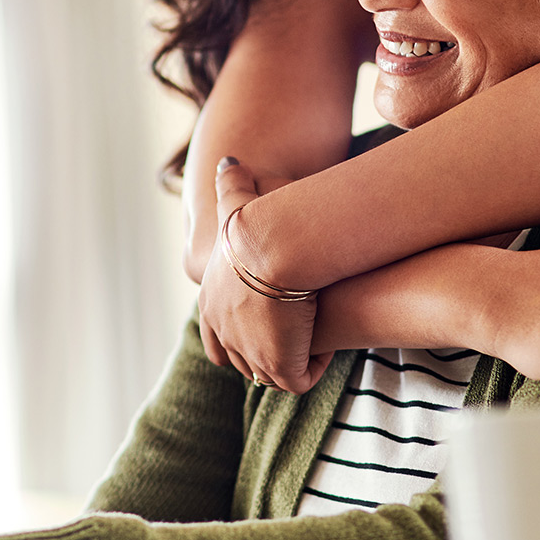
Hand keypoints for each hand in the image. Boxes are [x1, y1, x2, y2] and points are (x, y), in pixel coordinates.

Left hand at [198, 158, 332, 393]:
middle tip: (294, 337)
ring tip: (315, 341)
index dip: (238, 337)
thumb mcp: (238, 203)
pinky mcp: (279, 366)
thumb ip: (231, 184)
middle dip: (267, 353)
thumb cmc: (259, 222)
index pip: (216, 338)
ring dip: (292, 360)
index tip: (266, 326)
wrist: (275, 246)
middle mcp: (224, 333)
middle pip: (242, 361)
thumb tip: (229, 161)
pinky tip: (329, 345)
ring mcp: (249, 354)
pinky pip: (298, 379)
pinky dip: (314, 366)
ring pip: (270, 374)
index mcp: (210, 304)